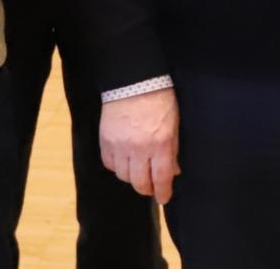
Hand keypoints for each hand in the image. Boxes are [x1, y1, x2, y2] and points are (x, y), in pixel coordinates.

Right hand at [100, 87, 179, 203]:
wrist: (133, 81)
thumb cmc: (160, 100)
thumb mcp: (174, 124)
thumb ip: (173, 149)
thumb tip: (173, 171)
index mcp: (161, 143)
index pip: (161, 178)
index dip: (163, 192)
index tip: (164, 198)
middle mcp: (139, 148)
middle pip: (140, 182)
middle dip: (147, 189)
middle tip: (150, 188)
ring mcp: (120, 145)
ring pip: (124, 176)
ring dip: (132, 177)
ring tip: (138, 171)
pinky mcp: (106, 141)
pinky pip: (110, 164)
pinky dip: (117, 166)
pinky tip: (124, 161)